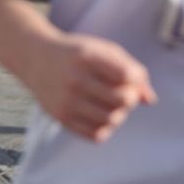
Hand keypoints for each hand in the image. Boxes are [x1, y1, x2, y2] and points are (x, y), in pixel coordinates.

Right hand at [21, 33, 155, 141]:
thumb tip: (149, 100)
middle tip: (123, 93)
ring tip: (111, 104)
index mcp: (86, 56)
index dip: (136, 80)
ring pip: (111, 120)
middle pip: (123, 100)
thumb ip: (131, 69)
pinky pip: (96, 134)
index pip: (128, 75)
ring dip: (119, 114)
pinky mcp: (60, 117)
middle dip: (130, 98)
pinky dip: (105, 127)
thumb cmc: (77, 53)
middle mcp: (74, 78)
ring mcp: (66, 100)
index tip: (128, 77)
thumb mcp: (102, 50)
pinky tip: (99, 114)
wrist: (34, 57)